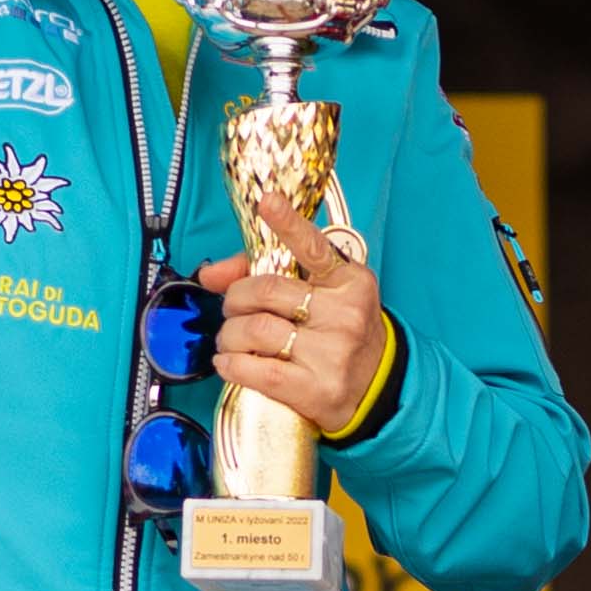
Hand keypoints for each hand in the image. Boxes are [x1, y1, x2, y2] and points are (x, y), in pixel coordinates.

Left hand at [199, 225, 393, 444]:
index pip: (313, 248)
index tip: (267, 202)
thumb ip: (269, 273)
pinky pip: (258, 371)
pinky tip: (228, 362)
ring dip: (230, 334)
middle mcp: (344, 313)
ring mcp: (332, 352)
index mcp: (349, 281)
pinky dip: (232, 364)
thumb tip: (213, 273)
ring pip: (256, 330)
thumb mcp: (322, 294)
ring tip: (230, 339)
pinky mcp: (317, 388)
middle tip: (233, 308)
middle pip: (266, 290)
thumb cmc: (340, 333)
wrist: (377, 387)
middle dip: (235, 298)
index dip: (287, 224)